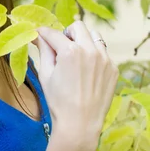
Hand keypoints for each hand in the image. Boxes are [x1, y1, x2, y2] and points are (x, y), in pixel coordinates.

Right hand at [32, 21, 118, 150]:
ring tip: (76, 56)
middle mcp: (89, 50)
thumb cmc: (58, 101)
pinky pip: (102, 52)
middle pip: (77, 27)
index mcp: (70, 51)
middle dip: (66, 33)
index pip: (53, 33)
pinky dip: (93, 55)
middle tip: (61, 46)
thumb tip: (38, 36)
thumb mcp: (45, 74)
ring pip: (94, 36)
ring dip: (82, 40)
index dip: (43, 33)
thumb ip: (43, 50)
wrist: (80, 123)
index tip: (39, 33)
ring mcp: (104, 59)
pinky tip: (86, 71)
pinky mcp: (113, 68)